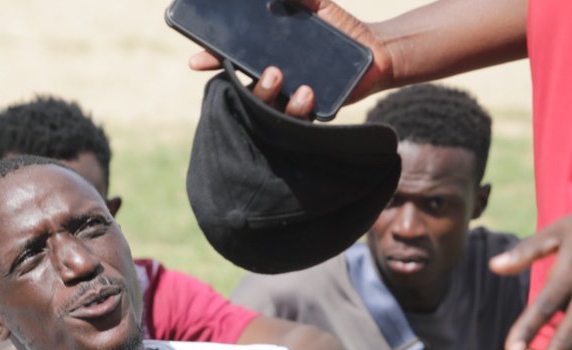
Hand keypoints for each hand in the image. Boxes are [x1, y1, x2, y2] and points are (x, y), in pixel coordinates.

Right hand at [186, 0, 390, 116]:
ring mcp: (290, 97)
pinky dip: (300, 105)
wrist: (375, 51)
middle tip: (264, 68)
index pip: (233, 60)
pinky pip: (298, 117)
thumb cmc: (342, 28)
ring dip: (269, 94)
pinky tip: (307, 92)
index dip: (213, 60)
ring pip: (268, 107)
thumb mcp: (318, 4)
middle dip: (249, 83)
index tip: (196, 61)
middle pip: (248, 89)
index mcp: (268, 56)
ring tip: (278, 76)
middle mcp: (275, 80)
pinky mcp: (310, 112)